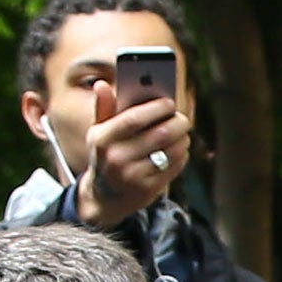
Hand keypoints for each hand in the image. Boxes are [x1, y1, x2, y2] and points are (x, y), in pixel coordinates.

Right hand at [74, 81, 191, 228]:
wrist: (103, 197)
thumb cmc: (105, 155)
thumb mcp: (98, 133)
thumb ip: (104, 108)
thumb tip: (101, 84)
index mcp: (103, 139)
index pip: (134, 119)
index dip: (156, 108)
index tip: (170, 103)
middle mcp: (116, 158)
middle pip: (159, 134)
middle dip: (177, 123)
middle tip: (183, 119)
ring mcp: (132, 176)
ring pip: (170, 151)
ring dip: (182, 140)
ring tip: (182, 134)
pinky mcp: (147, 190)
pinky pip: (173, 167)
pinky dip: (181, 155)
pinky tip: (179, 150)